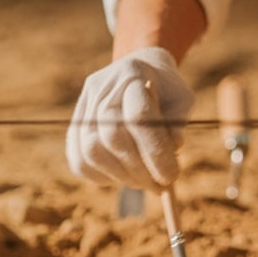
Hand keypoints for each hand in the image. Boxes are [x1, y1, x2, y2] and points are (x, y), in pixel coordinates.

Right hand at [65, 46, 194, 189]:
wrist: (142, 70)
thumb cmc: (167, 89)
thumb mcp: (182, 100)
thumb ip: (177, 124)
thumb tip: (172, 151)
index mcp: (132, 74)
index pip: (138, 117)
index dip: (155, 151)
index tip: (171, 176)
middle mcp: (102, 87)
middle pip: (112, 136)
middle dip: (138, 169)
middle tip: (159, 186)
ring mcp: (84, 105)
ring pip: (91, 151)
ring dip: (121, 176)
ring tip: (144, 183)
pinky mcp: (75, 124)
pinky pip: (79, 160)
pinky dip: (101, 176)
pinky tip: (122, 176)